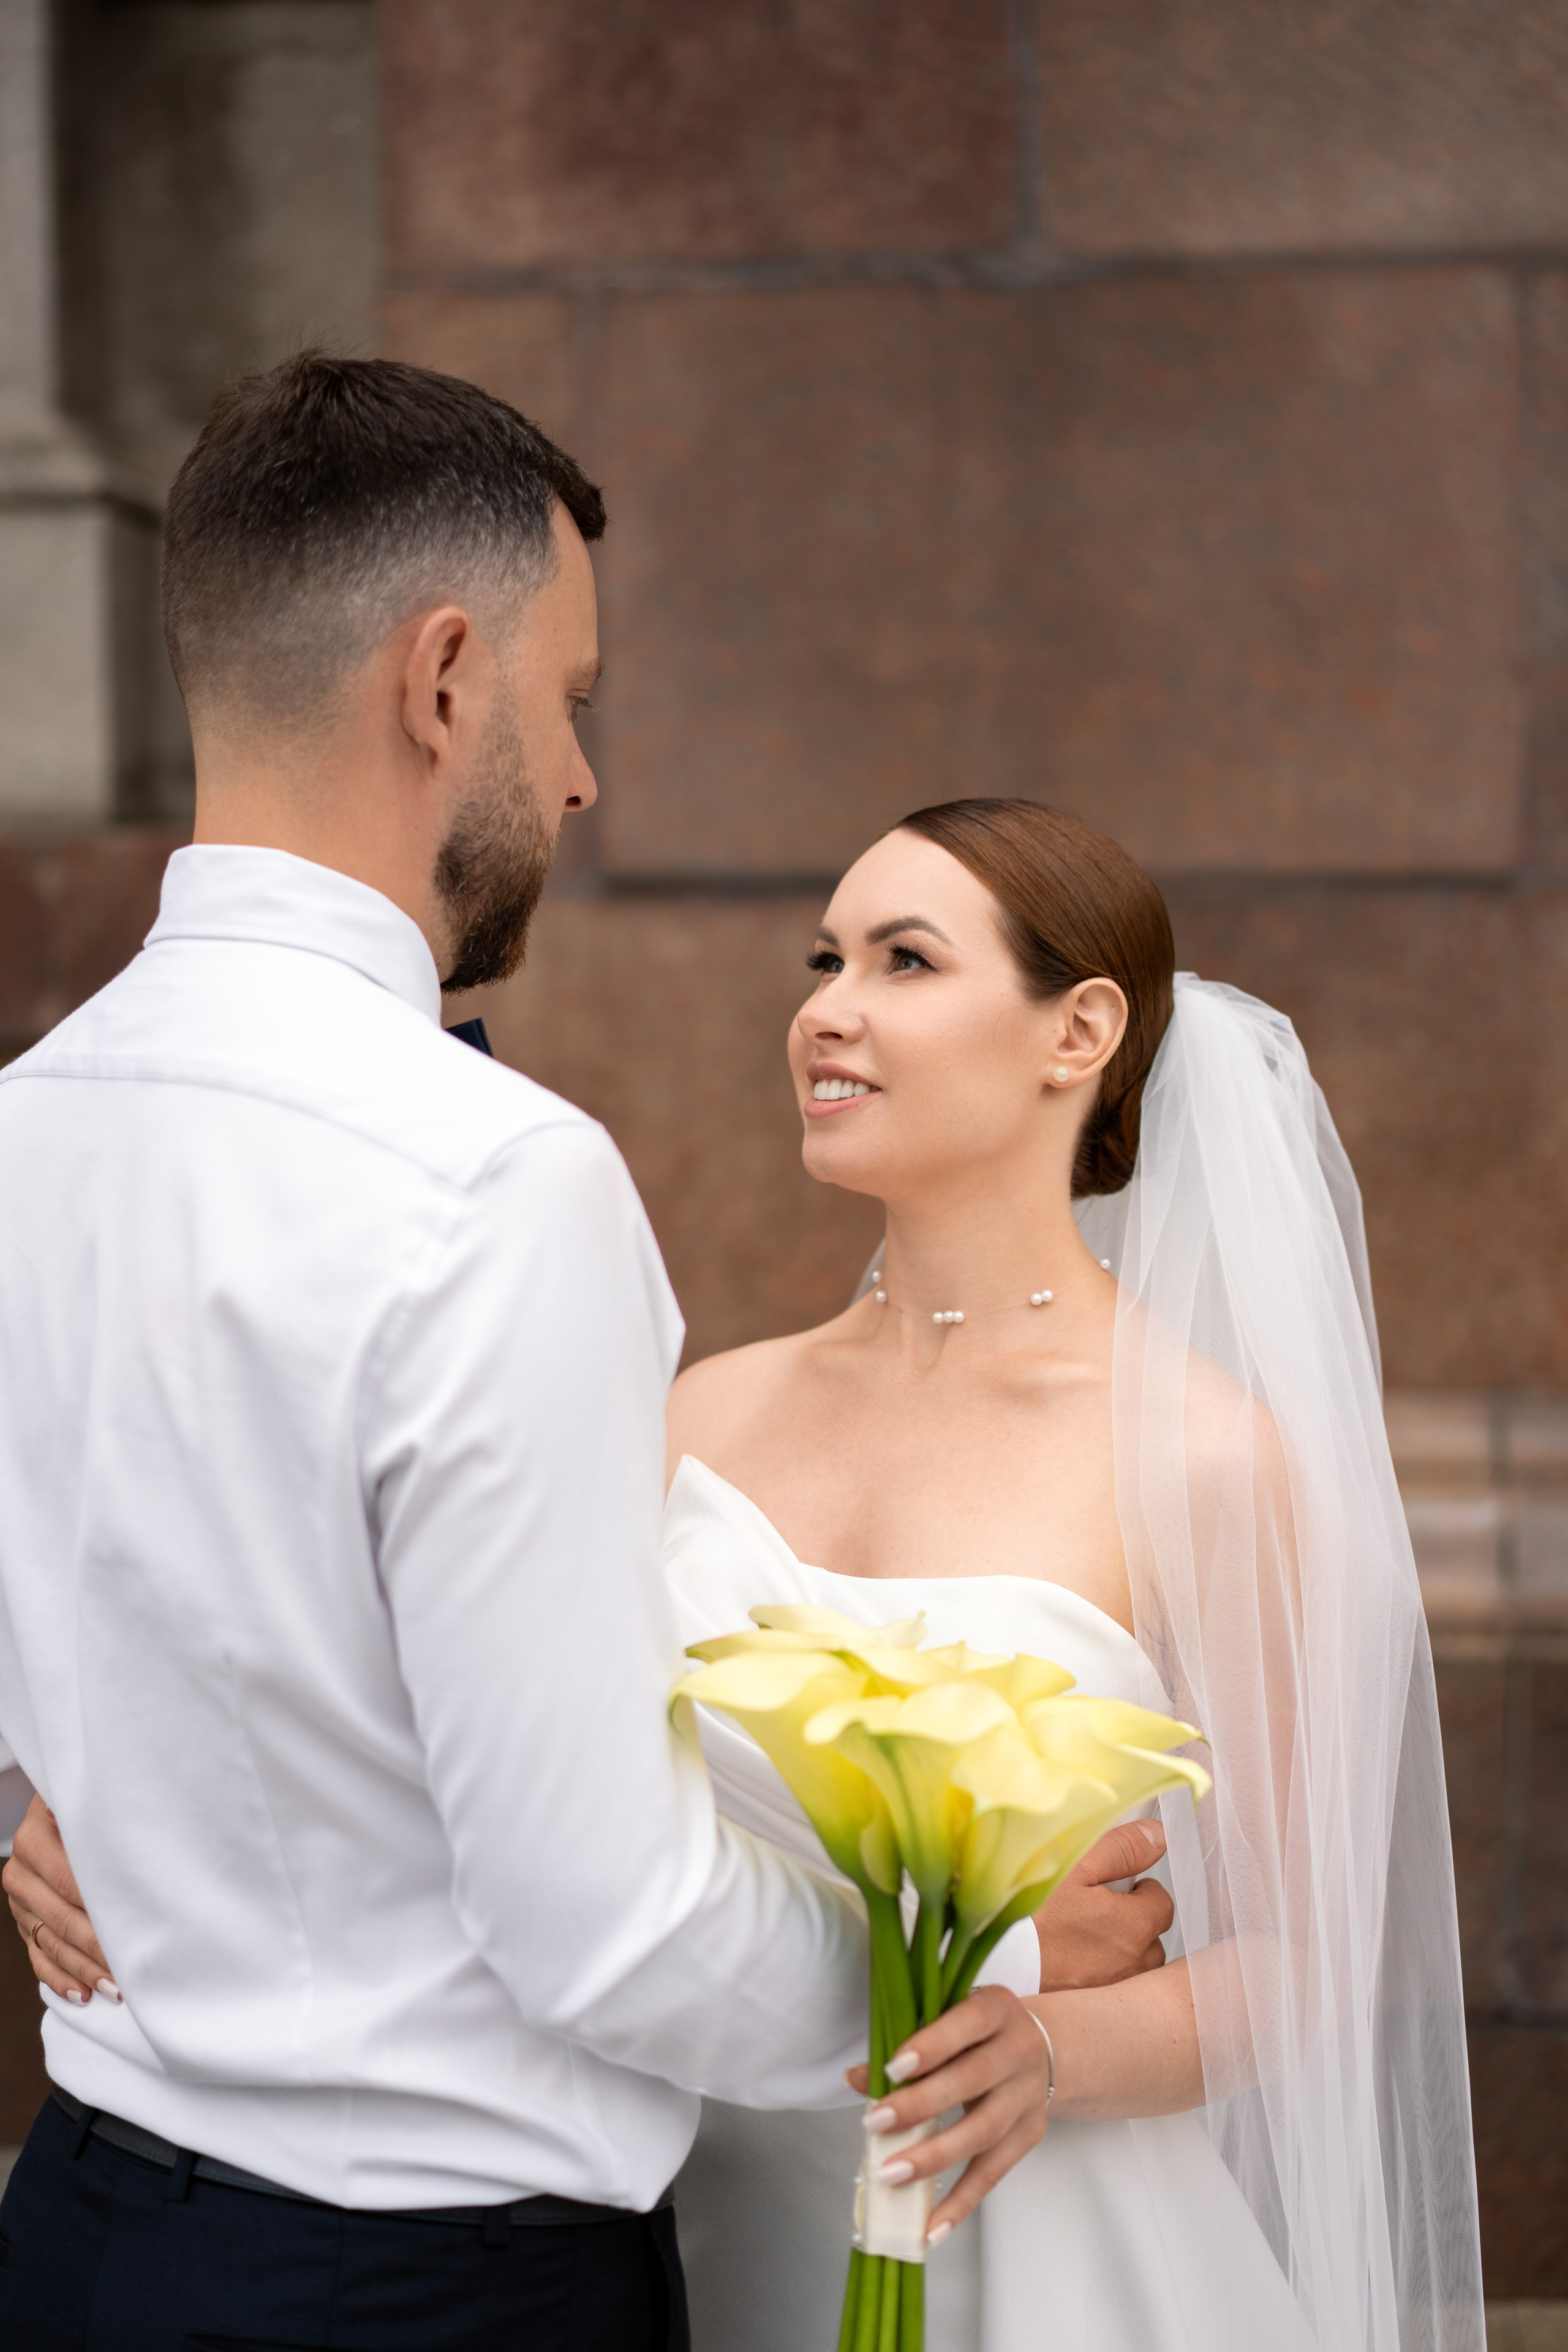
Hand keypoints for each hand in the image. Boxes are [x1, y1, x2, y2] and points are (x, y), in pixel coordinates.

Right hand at [2, 1794, 117, 2003]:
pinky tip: (83, 1994)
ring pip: (51, 1943)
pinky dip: (60, 1978)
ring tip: (117, 1989)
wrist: (59, 1804)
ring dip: (85, 1970)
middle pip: (62, 1919)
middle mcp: (20, 1873)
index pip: (71, 1883)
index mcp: (33, 1839)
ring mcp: (19, 1902)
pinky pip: (38, 1956)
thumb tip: (151, 1852)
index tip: (135, 1931)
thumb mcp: (95, 1799)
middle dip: (98, 1949)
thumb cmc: (91, 1799)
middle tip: (131, 1972)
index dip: (103, 1910)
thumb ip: (110, 1822)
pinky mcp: (24, 1921)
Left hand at [844, 1984, 1050, 2239]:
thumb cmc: (978, 2032)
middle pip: (971, 2081)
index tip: (892, 2069)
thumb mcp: (950, 2020)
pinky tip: (931, 2228)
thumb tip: (857, 2077)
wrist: (1046, 2049)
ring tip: (891, 2175)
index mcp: (996, 2009)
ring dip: (933, 2157)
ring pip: (982, 2132)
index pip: (966, 2025)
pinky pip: (993, 2174)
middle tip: (874, 2123)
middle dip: (920, 2105)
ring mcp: (1028, 2097)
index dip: (930, 2046)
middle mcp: (1019, 2050)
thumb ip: (908, 2045)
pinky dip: (960, 2203)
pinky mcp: (1029, 2136)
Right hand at [1034, 1820, 1172, 1989]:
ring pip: (1135, 1966)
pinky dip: (1104, 1972)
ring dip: (1122, 1950)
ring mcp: (1113, 1989)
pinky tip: (1076, 1959)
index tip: (1119, 1887)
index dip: (1142, 1890)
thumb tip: (1158, 1836)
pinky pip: (1114, 1986)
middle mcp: (1132, 1964)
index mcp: (1133, 1926)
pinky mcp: (1093, 2005)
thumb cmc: (1032, 1914)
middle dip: (1135, 1922)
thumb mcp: (1076, 1867)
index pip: (1162, 1903)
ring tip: (1086, 1935)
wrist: (998, 1960)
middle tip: (1098, 1910)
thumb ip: (1122, 1850)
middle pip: (1152, 1938)